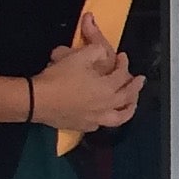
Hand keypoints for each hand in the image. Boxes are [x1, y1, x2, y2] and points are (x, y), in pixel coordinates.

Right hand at [31, 12, 140, 132]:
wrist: (38, 100)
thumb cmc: (59, 77)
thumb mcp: (78, 56)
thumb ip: (95, 51)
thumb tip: (102, 52)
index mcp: (106, 88)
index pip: (121, 75)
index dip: (124, 64)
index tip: (123, 57)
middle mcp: (104, 106)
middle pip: (126, 98)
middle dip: (135, 87)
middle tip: (140, 80)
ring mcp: (94, 119)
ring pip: (118, 118)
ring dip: (128, 110)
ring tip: (132, 105)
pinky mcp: (81, 126)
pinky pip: (99, 125)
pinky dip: (106, 119)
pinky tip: (103, 117)